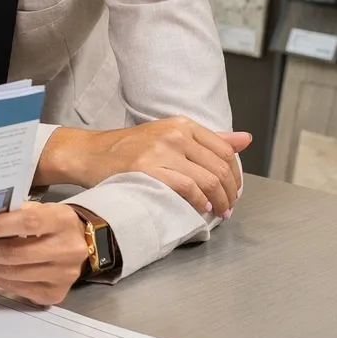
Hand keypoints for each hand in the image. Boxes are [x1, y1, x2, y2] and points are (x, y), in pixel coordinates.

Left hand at [0, 202, 89, 306]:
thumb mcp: (40, 208)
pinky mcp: (54, 293)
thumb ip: (11, 212)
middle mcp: (66, 250)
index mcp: (62, 221)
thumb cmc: (53, 223)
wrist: (84, 243)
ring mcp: (62, 275)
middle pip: (14, 254)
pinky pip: (16, 288)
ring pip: (12, 274)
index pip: (26, 223)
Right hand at [41, 118, 248, 215]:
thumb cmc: (129, 149)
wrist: (91, 153)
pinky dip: (199, 202)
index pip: (225, 150)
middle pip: (219, 167)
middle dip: (230, 193)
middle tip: (228, 207)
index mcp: (183, 124)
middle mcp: (175, 134)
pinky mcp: (148, 169)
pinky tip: (200, 209)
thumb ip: (207, 140)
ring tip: (217, 212)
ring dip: (219, 201)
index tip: (234, 191)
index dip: (236, 175)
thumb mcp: (170, 135)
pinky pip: (187, 188)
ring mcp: (161, 151)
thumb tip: (245, 140)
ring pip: (208, 180)